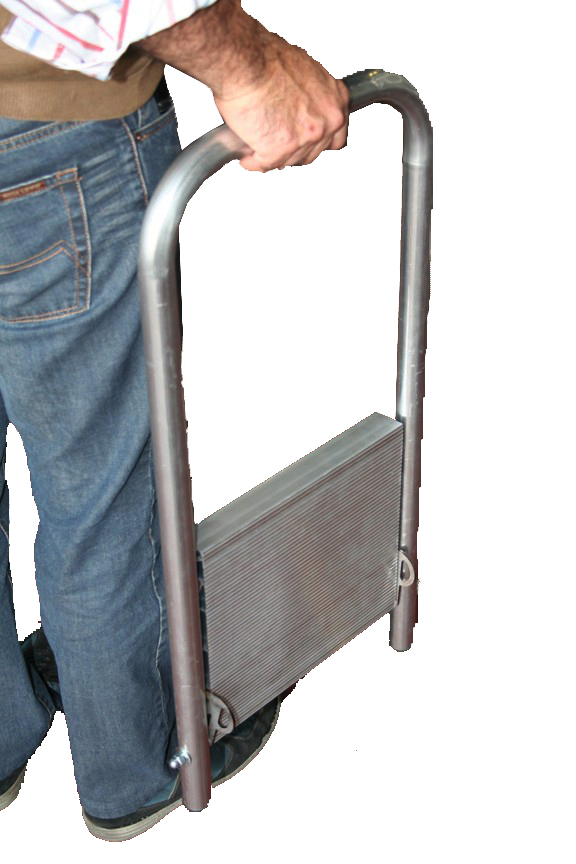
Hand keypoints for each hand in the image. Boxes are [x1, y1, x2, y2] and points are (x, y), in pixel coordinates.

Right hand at [214, 35, 348, 171]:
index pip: (336, 137)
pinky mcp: (280, 150)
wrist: (244, 60)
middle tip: (276, 143)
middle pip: (313, 153)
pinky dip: (253, 162)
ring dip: (273, 156)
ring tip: (257, 145)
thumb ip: (311, 96)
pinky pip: (264, 164)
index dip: (317, 142)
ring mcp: (305, 138)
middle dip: (294, 151)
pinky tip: (247, 157)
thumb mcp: (304, 71)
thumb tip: (301, 108)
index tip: (304, 142)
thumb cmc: (266, 57)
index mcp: (335, 100)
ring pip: (289, 161)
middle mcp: (327, 121)